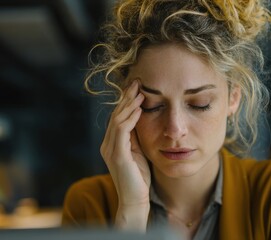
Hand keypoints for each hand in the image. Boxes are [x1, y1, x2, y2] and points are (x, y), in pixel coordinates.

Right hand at [100, 80, 149, 229]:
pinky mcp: (117, 155)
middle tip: (137, 82)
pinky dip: (130, 118)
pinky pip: (122, 131)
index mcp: (112, 142)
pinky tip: (139, 109)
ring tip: (139, 92)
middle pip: (116, 114)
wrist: (135, 200)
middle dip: (126, 97)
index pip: (118, 116)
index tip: (138, 87)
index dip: (126, 101)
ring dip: (129, 105)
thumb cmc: (139, 177)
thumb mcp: (139, 151)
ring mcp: (110, 149)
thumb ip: (137, 136)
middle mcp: (108, 144)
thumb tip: (143, 118)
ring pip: (117, 120)